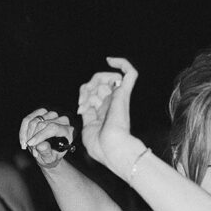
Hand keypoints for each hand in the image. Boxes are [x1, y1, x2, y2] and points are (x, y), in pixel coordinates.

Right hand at [19, 109, 75, 168]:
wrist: (50, 153)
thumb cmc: (52, 156)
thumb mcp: (51, 159)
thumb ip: (46, 153)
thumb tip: (41, 146)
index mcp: (68, 131)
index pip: (53, 128)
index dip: (40, 135)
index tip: (31, 144)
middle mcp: (61, 120)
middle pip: (42, 124)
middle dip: (32, 137)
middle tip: (31, 149)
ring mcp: (52, 115)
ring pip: (34, 121)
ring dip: (27, 134)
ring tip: (28, 146)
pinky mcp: (42, 112)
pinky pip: (28, 119)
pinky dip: (23, 129)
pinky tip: (23, 139)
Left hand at [77, 56, 139, 172]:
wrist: (112, 150)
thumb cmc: (101, 146)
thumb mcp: (88, 127)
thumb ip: (88, 114)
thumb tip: (84, 105)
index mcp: (105, 111)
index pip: (93, 93)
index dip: (83, 97)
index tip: (80, 109)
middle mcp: (113, 103)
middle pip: (96, 83)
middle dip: (86, 90)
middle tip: (82, 104)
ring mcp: (119, 97)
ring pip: (106, 76)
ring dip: (93, 82)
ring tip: (89, 96)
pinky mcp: (124, 93)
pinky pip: (130, 72)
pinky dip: (122, 62)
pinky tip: (110, 60)